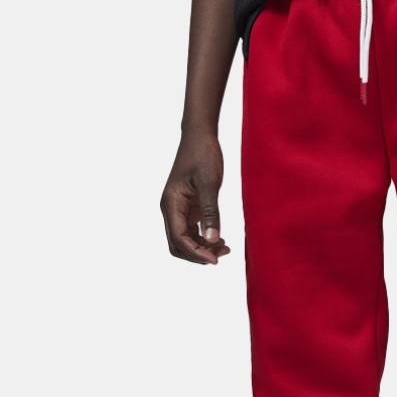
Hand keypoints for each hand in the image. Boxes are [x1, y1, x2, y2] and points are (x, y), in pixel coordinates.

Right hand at [160, 129, 230, 264]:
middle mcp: (170, 209)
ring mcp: (178, 209)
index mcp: (171, 204)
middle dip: (198, 254)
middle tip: (222, 255)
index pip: (179, 239)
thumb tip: (213, 239)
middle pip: (178, 245)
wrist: (200, 136)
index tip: (216, 260)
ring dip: (203, 248)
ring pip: (185, 240)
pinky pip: (192, 231)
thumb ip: (211, 213)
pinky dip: (204, 239)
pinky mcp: (187, 207)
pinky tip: (221, 240)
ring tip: (226, 248)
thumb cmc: (203, 155)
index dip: (197, 253)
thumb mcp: (209, 184)